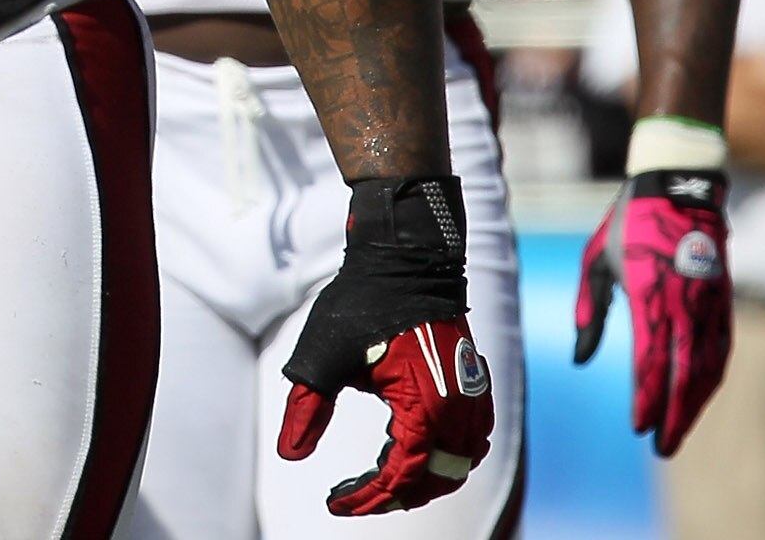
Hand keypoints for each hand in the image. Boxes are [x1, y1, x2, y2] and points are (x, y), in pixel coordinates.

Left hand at [279, 177, 495, 516]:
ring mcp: (472, 397)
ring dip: (422, 480)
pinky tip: (409, 451)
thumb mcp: (322, 358)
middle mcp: (458, 409)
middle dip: (394, 496)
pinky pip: (470, 441)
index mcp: (425, 407)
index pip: (401, 476)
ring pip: (458, 465)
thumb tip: (290, 455)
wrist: (403, 260)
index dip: (367, 498)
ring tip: (378, 481)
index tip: (334, 504)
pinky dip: (444, 457)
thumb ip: (306, 409)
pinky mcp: (474, 385)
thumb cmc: (360, 305)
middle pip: (435, 480)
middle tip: (352, 496)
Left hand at [574, 170, 730, 454]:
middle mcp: (684, 302)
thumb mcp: (596, 259)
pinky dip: (712, 377)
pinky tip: (700, 395)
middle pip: (684, 375)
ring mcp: (709, 302)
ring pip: (708, 367)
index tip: (638, 427)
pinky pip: (722, 349)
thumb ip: (589, 310)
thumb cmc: (628, 223)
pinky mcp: (724, 299)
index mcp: (649, 292)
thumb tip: (581, 358)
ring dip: (695, 405)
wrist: (678, 185)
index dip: (646, 398)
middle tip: (661, 447)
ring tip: (678, 431)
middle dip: (673, 416)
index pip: (651, 360)